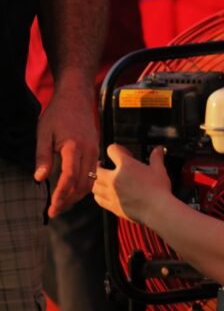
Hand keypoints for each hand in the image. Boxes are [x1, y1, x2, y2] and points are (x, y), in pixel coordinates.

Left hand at [34, 88, 98, 216]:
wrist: (77, 98)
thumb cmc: (58, 113)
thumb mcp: (43, 133)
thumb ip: (43, 157)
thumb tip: (40, 178)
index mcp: (74, 147)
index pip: (70, 178)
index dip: (61, 195)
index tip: (52, 207)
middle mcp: (89, 151)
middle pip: (83, 184)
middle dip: (69, 200)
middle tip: (54, 211)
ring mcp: (95, 151)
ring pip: (90, 181)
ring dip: (77, 196)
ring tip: (62, 205)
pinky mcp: (96, 151)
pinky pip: (93, 174)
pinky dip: (83, 186)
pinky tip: (72, 191)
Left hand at [92, 144, 171, 223]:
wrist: (156, 209)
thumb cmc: (158, 190)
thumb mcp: (159, 169)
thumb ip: (156, 157)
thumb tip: (158, 149)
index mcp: (126, 165)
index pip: (112, 150)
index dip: (116, 149)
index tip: (120, 152)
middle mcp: (114, 178)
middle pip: (96, 169)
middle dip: (99, 166)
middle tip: (103, 165)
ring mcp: (111, 192)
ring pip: (93, 185)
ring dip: (96, 181)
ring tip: (101, 180)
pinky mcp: (112, 205)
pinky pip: (98, 199)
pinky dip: (98, 195)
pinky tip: (103, 194)